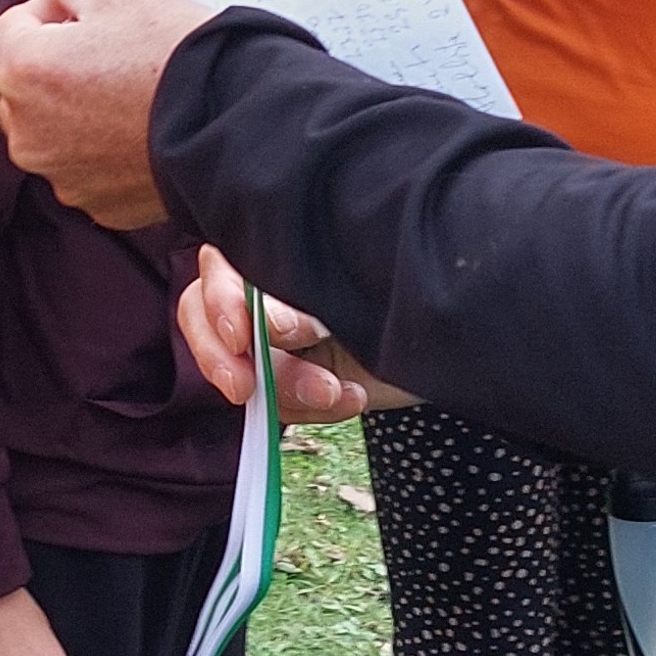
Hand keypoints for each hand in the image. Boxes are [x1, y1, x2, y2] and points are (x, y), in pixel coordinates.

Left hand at [0, 0, 217, 228]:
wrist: (232, 129)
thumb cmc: (176, 59)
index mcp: (24, 72)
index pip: (11, 28)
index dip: (50, 9)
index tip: (88, 10)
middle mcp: (28, 131)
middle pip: (24, 84)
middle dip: (57, 62)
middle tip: (111, 48)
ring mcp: (61, 173)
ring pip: (53, 129)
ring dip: (76, 108)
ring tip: (130, 89)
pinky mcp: (96, 203)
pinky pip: (86, 166)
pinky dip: (103, 148)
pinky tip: (142, 128)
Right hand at [178, 245, 408, 422]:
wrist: (455, 335)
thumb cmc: (415, 289)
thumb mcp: (360, 288)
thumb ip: (308, 298)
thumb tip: (270, 322)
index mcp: (278, 247)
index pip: (218, 267)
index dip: (219, 302)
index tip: (245, 337)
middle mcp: (265, 287)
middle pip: (200, 312)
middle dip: (220, 355)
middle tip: (247, 388)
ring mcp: (275, 336)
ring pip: (237, 366)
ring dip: (282, 388)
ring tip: (338, 392)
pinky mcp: (292, 378)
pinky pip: (273, 403)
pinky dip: (309, 408)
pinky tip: (351, 399)